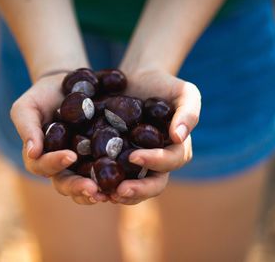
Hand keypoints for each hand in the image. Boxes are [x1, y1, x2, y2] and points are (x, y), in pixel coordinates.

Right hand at [10, 73, 105, 204]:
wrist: (69, 84)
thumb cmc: (42, 96)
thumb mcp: (27, 107)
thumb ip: (27, 128)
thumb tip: (32, 153)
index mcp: (41, 157)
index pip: (43, 166)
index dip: (54, 163)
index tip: (70, 155)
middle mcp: (62, 167)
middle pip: (66, 184)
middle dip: (79, 188)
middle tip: (93, 190)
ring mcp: (83, 164)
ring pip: (87, 185)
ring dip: (97, 192)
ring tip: (109, 193)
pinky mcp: (103, 157)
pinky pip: (108, 173)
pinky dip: (115, 179)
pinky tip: (127, 181)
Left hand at [111, 68, 200, 204]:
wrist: (137, 79)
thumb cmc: (165, 85)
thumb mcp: (184, 93)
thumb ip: (188, 112)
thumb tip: (178, 136)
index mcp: (175, 151)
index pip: (169, 162)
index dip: (155, 162)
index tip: (134, 156)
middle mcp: (155, 163)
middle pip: (152, 185)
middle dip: (137, 191)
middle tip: (118, 191)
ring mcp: (134, 164)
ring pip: (131, 187)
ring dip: (117, 194)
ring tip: (101, 194)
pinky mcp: (114, 158)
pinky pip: (109, 174)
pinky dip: (99, 181)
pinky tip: (86, 183)